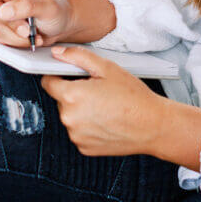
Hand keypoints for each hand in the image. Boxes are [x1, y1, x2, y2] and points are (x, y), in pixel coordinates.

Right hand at [0, 0, 75, 47]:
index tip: (27, 19)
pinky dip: (14, 41)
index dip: (11, 4)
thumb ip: (28, 6)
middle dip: (13, 25)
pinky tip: (27, 39)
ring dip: (16, 36)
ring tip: (34, 35)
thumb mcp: (49, 6)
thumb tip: (3, 12)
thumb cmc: (56, 9)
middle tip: (30, 32)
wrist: (58, 23)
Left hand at [40, 45, 166, 156]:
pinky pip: (79, 132)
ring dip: (81, 111)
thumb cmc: (134, 97)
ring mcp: (76, 135)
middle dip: (74, 94)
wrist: (153, 126)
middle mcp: (69, 118)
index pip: (47, 83)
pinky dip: (88, 127)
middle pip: (60, 100)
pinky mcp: (84, 148)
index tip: (69, 77)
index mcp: (71, 95)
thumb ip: (78, 57)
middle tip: (98, 91)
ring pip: (70, 117)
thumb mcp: (107, 68)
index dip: (58, 76)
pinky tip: (106, 121)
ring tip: (105, 107)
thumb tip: (58, 53)